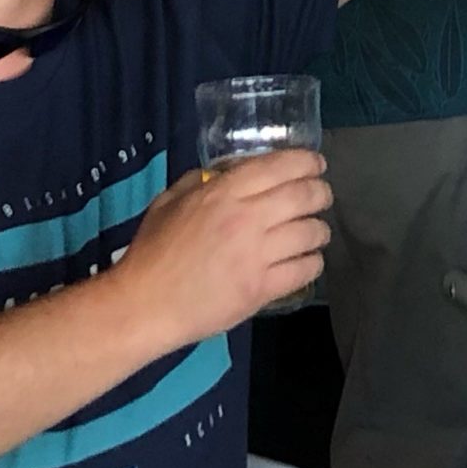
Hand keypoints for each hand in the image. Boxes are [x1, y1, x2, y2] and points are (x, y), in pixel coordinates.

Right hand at [112, 148, 331, 349]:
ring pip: (311, 233)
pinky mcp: (261, 289)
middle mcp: (247, 218)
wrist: (144, 304)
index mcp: (224, 192)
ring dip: (319, 229)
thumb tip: (233, 172)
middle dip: (321, 192)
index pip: (281, 166)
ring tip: (316, 231)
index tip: (316, 165)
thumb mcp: (171, 200)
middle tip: (321, 196)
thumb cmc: (153, 250)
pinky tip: (307, 261)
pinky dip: (313, 262)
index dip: (307, 162)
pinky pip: (304, 270)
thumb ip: (203, 180)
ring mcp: (257, 255)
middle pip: (305, 195)